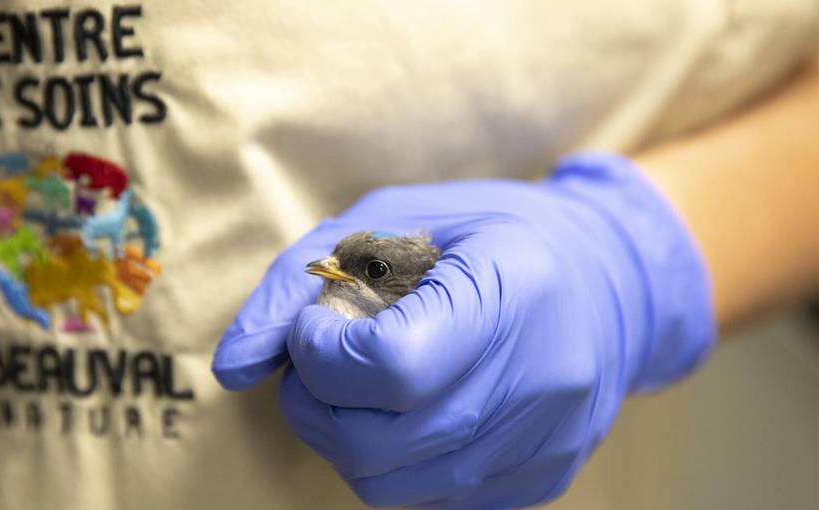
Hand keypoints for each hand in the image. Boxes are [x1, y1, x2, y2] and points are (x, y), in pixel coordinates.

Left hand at [213, 154, 714, 508]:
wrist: (610, 283)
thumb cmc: (489, 235)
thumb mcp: (391, 219)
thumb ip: (296, 282)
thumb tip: (230, 367)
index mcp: (511, 292)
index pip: (389, 368)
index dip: (322, 357)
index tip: (315, 328)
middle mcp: (538, 382)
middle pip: (376, 445)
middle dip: (313, 405)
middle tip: (320, 361)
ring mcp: (543, 444)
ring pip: (389, 487)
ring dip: (342, 436)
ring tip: (357, 385)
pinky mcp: (539, 481)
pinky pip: (428, 499)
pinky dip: (392, 459)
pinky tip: (408, 409)